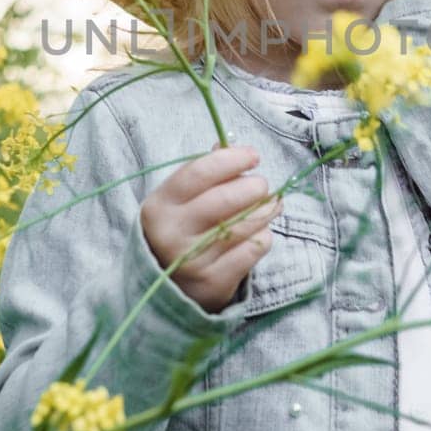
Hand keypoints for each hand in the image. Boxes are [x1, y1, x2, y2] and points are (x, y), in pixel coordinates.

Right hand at [139, 143, 283, 313]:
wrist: (164, 286)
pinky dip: (263, 237)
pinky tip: (259, 233)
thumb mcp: (178, 200)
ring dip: (265, 211)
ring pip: (243, 225)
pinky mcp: (212, 283)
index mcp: (160, 205)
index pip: (198, 173)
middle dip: (253, 187)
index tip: (253, 156)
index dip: (230, 160)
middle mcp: (171, 233)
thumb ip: (203, 172)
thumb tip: (232, 145)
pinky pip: (252, 250)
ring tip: (270, 205)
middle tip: (262, 185)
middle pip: (224, 200)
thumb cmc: (179, 229)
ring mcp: (191, 260)